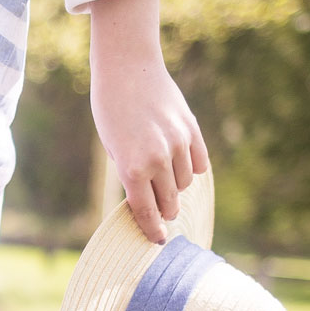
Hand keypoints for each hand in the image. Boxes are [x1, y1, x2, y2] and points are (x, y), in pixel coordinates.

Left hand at [87, 0, 208, 244]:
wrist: (127, 68)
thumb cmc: (110, 109)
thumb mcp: (113, 147)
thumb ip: (132, 174)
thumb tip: (148, 197)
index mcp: (132, 169)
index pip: (146, 212)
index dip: (153, 230)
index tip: (159, 242)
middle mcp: (158, 160)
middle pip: (170, 203)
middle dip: (165, 210)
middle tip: (162, 210)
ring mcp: (178, 145)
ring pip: (185, 184)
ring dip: (176, 187)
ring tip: (164, 177)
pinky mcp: (192, 130)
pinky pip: (198, 164)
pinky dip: (191, 169)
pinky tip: (181, 165)